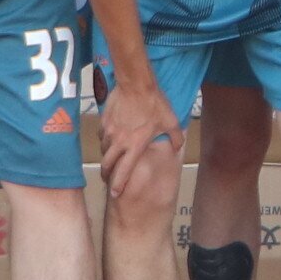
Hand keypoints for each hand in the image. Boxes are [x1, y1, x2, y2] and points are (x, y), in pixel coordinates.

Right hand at [97, 72, 183, 194]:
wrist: (136, 85)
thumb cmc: (154, 104)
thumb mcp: (171, 121)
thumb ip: (176, 137)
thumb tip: (178, 147)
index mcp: (135, 146)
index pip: (124, 171)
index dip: (118, 185)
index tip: (115, 194)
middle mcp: (119, 142)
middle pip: (107, 164)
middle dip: (106, 174)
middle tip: (107, 179)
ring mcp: (109, 131)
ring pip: (103, 149)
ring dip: (106, 155)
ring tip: (109, 158)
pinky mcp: (104, 120)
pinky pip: (102, 134)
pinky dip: (105, 139)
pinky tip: (110, 137)